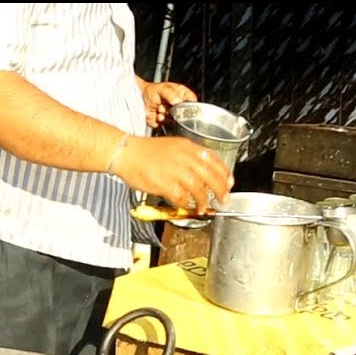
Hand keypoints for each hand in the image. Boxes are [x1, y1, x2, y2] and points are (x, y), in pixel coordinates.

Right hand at [111, 136, 233, 213]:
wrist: (126, 153)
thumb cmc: (146, 152)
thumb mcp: (173, 147)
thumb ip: (188, 158)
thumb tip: (202, 173)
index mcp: (188, 147)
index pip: (213, 160)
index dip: (224, 173)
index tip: (229, 183)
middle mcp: (185, 158)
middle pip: (210, 176)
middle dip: (220, 190)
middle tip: (224, 199)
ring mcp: (175, 171)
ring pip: (199, 189)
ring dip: (204, 200)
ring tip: (205, 208)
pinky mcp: (165, 184)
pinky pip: (182, 197)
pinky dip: (186, 203)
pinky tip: (186, 205)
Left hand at [141, 81, 196, 129]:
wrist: (136, 99)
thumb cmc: (149, 91)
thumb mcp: (162, 88)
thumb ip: (170, 94)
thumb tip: (178, 101)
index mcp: (181, 94)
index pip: (192, 100)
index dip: (189, 103)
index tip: (181, 104)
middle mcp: (178, 105)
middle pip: (185, 112)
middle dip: (175, 111)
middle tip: (166, 106)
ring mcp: (172, 115)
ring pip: (176, 120)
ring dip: (167, 115)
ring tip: (159, 108)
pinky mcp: (165, 123)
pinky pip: (167, 125)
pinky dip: (161, 121)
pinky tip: (157, 115)